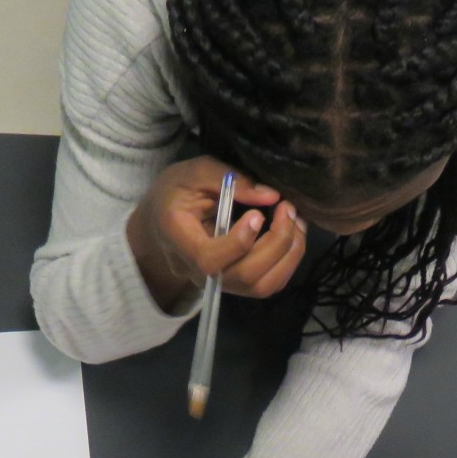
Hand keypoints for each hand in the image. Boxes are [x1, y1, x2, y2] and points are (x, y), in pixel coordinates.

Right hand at [125, 157, 308, 312]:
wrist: (160, 219)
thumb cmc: (176, 191)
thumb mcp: (195, 172)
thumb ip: (231, 180)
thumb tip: (271, 196)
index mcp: (179, 240)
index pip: (209, 260)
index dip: (239, 243)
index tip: (257, 214)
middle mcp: (197, 272)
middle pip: (244, 276)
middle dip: (277, 244)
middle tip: (288, 209)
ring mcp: (217, 282)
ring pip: (261, 286)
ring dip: (288, 255)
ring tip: (296, 222)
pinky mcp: (234, 283)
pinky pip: (267, 284)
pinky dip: (288, 261)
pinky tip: (291, 234)